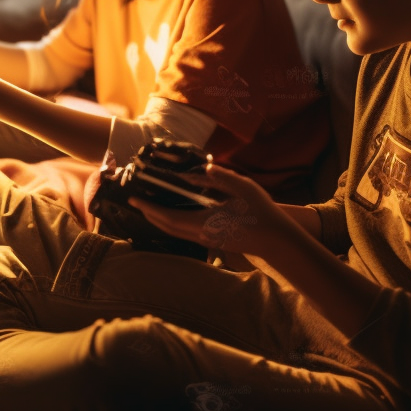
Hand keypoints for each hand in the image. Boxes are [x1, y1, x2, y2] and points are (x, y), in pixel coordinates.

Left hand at [129, 163, 283, 254]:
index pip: (169, 216)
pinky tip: (172, 217)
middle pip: (168, 227)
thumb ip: (222, 178)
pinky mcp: (214, 241)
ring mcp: (208, 240)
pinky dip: (172, 225)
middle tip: (135, 202)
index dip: (149, 209)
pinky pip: (184, 233)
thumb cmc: (261, 211)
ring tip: (149, 209)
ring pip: (175, 233)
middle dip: (149, 215)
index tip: (135, 200)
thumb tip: (204, 169)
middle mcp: (202, 234)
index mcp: (205, 221)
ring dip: (159, 221)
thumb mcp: (243, 187)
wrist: (275, 238)